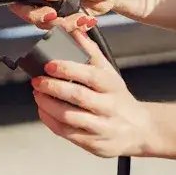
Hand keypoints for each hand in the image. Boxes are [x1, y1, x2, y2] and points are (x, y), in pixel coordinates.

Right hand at [8, 0, 156, 30]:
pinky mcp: (62, 15)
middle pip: (23, 4)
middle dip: (36, 15)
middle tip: (53, 16)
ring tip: (80, 18)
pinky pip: (57, 28)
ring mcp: (52, 2)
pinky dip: (71, 28)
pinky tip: (86, 20)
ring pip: (40, 20)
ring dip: (59, 23)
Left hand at [31, 28, 153, 158]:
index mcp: (113, 86)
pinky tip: (43, 110)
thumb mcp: (110, 73)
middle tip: (37, 81)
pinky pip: (67, 133)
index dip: (68, 69)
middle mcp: (109, 107)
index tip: (49, 65)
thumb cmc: (118, 97)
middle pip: (78, 97)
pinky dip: (51, 121)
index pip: (90, 76)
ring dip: (48, 106)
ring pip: (70, 118)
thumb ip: (92, 53)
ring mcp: (102, 127)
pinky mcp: (93, 143)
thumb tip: (75, 31)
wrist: (138, 129)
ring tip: (37, 95)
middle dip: (53, 88)